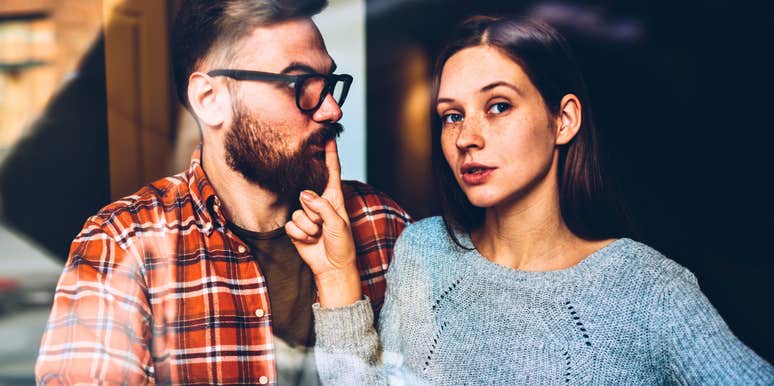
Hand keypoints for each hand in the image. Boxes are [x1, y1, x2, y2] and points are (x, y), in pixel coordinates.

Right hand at [285, 139, 361, 306]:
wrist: (332, 267)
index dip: (329, 152)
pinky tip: (309, 240)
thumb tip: (304, 195)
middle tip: (322, 224)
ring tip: (318, 235)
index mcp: (335, 197)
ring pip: (299, 211)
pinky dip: (300, 234)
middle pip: (307, 190)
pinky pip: (291, 223)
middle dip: (312, 205)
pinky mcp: (295, 226)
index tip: (327, 133)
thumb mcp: (338, 224)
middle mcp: (319, 202)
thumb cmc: (342, 245)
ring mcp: (306, 213)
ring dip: (309, 226)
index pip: (331, 169)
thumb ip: (322, 207)